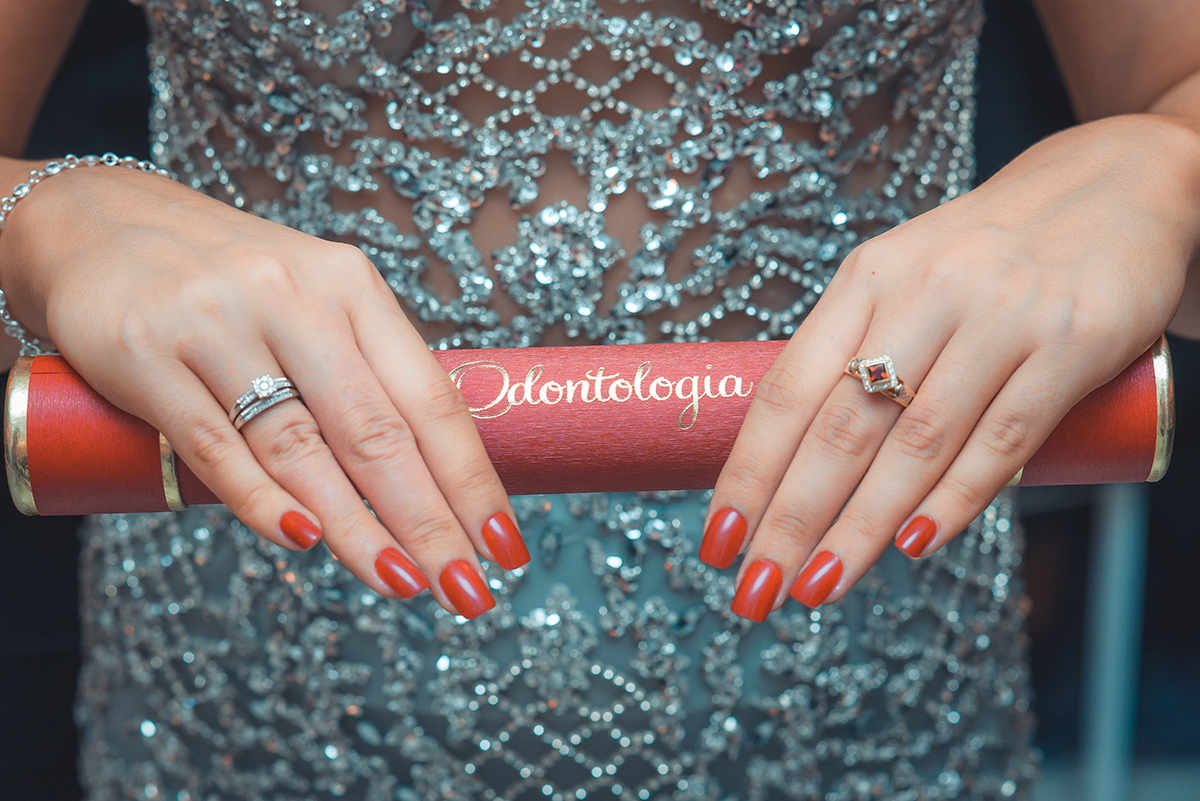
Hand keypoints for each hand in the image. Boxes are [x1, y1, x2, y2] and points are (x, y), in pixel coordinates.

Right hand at [0, 161, 527, 617]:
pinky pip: (216, 447)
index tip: (505, 546)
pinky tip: (305, 541)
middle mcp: (294, 300)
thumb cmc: (233, 281)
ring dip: (358, 528)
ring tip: (403, 583)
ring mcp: (218, 326)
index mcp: (352, 288)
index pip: (431, 399)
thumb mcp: (316, 301)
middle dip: (430, 521)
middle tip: (467, 590)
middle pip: (377, 432)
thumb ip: (366, 373)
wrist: (99, 222)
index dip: (473, 480)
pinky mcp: (146, 356)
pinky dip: (263, 500)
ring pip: (301, 448)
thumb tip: (435, 476)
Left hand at [700, 115, 1199, 619]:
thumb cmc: (986, 253)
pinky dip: (955, 498)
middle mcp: (925, 293)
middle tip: (756, 590)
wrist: (1116, 185)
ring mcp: (1000, 317)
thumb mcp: (903, 279)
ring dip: (861, 527)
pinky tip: (913, 545)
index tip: (716, 540)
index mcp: (867, 280)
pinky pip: (1003, 437)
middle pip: (841, 428)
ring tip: (819, 585)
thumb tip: (790, 459)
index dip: (747, 472)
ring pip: (916, 443)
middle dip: (790, 519)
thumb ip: (857, 354)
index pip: (786, 390)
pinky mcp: (1072, 342)